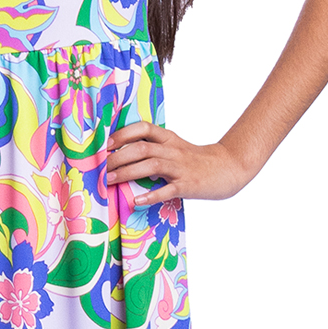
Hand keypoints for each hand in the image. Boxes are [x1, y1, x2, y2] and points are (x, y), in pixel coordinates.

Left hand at [99, 122, 253, 205]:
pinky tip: (137, 200)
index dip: (123, 134)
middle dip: (117, 157)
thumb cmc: (195, 160)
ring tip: (109, 181)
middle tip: (99, 168)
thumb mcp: (175, 147)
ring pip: (150, 165)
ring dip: (127, 172)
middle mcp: (173, 150)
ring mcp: (180, 167)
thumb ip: (154, 148)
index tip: (105, 144)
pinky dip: (151, 195)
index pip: (143, 128)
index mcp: (169, 138)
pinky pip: (167, 190)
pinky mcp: (188, 185)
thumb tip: (123, 155)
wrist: (228, 168)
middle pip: (141, 148)